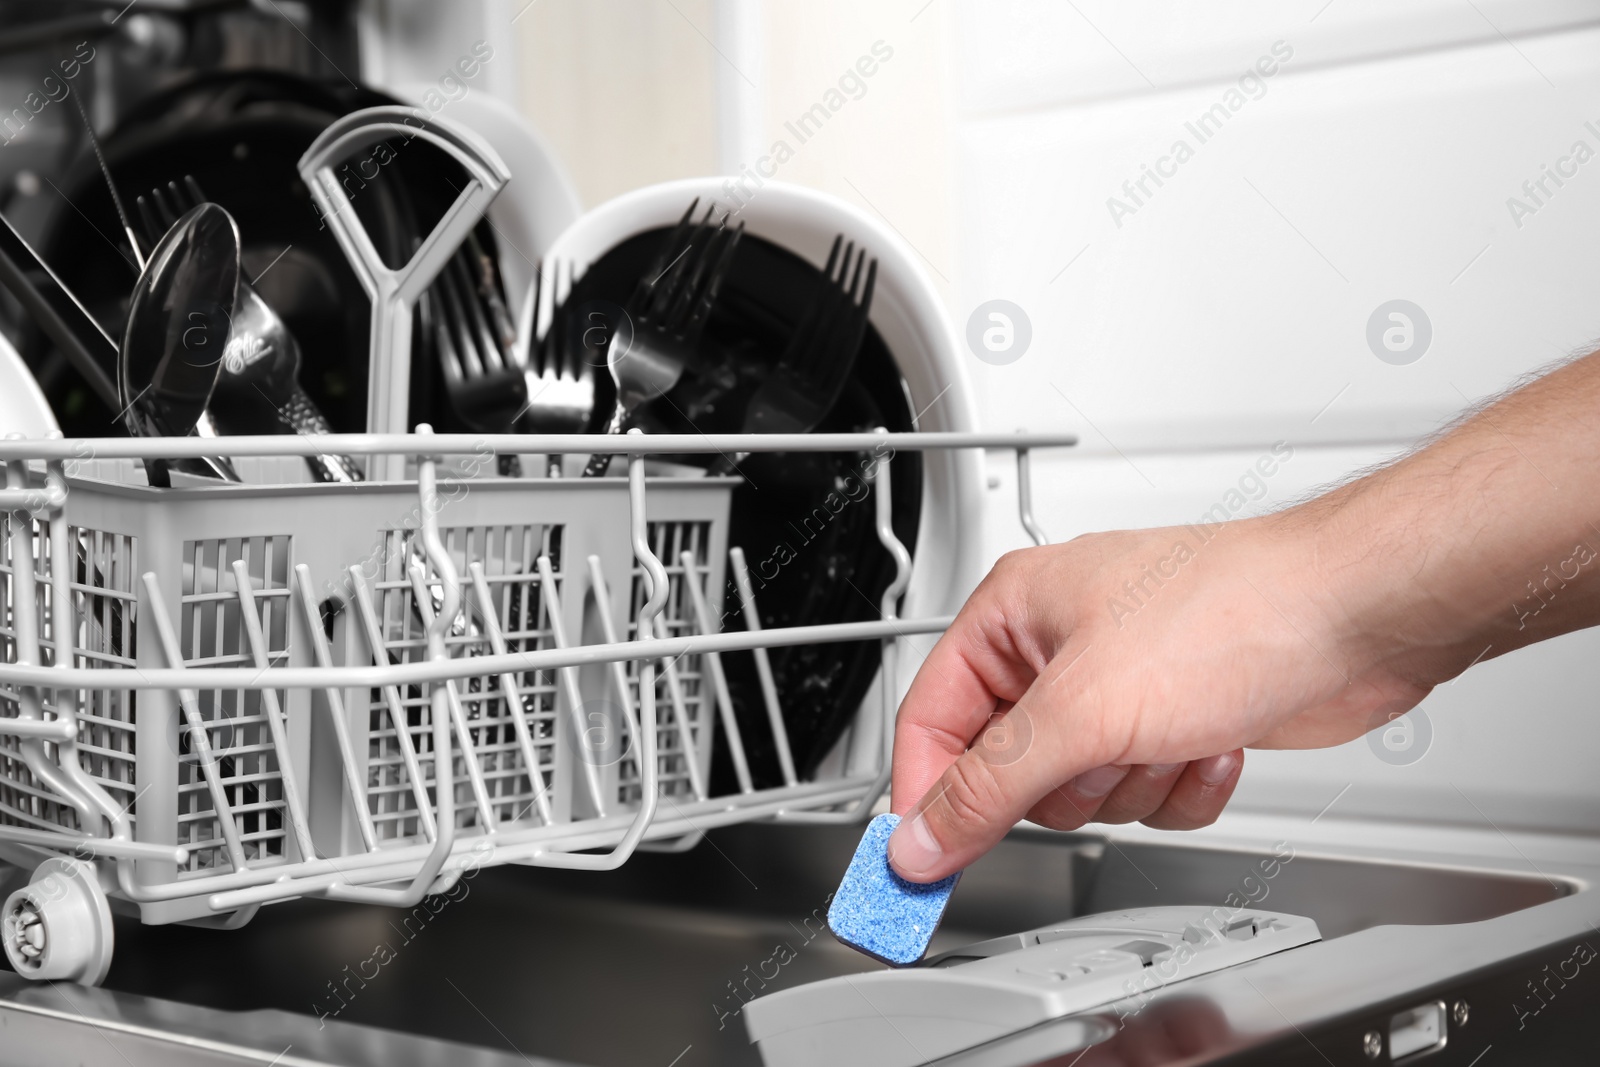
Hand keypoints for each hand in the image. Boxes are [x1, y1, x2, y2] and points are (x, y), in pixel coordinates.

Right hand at [887, 516, 1431, 882]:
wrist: (1356, 616)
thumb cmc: (1234, 610)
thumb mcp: (1081, 713)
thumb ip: (988, 787)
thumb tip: (921, 837)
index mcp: (1014, 613)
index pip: (931, 720)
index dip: (927, 795)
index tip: (918, 864)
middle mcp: (1061, 647)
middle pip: (1009, 769)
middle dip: (1069, 782)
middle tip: (1100, 758)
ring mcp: (1122, 685)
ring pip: (1084, 792)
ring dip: (1134, 783)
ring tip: (1168, 734)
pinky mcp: (1176, 720)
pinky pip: (1146, 796)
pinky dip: (1181, 786)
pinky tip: (1210, 741)